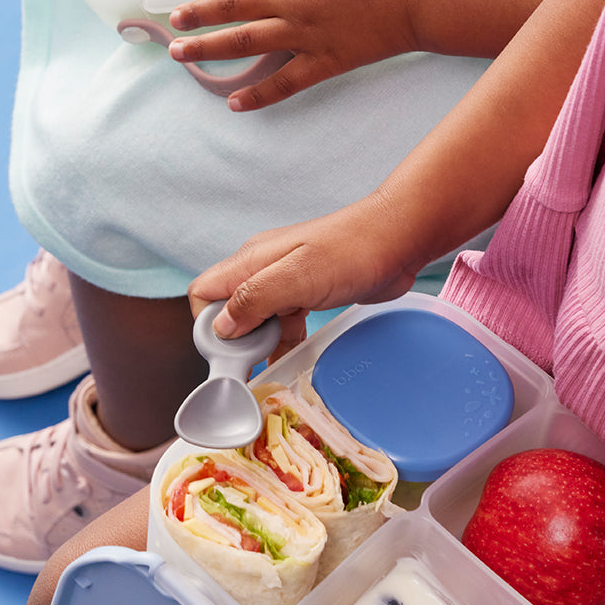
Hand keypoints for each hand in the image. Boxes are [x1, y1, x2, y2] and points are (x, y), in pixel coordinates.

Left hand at [168, 0, 424, 109]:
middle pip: (231, 6)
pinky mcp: (321, 61)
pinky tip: (233, 103)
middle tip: (173, 22)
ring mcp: (301, 32)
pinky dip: (257, 95)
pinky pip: (282, 83)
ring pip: (243, 43)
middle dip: (197, 13)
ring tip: (179, 55)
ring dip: (207, 48)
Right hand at [188, 193, 425, 344]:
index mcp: (252, 260)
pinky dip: (283, 341)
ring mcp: (285, 281)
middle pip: (227, 310)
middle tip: (257, 363)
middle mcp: (263, 269)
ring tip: (274, 366)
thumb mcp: (299, 276)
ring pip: (256, 320)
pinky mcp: (307, 293)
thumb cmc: (353, 249)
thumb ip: (256, 298)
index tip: (231, 353)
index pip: (204, 293)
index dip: (209, 326)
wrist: (400, 238)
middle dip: (236, 341)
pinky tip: (293, 356)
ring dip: (261, 345)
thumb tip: (221, 327)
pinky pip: (282, 323)